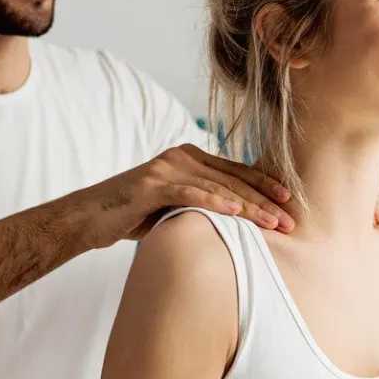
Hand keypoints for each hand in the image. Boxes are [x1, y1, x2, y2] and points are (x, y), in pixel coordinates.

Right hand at [71, 144, 294, 249]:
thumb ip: (199, 202)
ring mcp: (166, 167)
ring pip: (218, 187)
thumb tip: (233, 218)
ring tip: (273, 223)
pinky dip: (216, 202)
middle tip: (290, 219)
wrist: (88, 218)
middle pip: (233, 178)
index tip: (289, 203)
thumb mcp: (172, 206)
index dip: (265, 186)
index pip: (235, 171)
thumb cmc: (131, 215)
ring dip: (250, 206)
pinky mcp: (153, 184)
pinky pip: (192, 193)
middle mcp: (180, 155)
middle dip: (265, 200)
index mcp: (188, 157)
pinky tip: (237, 212)